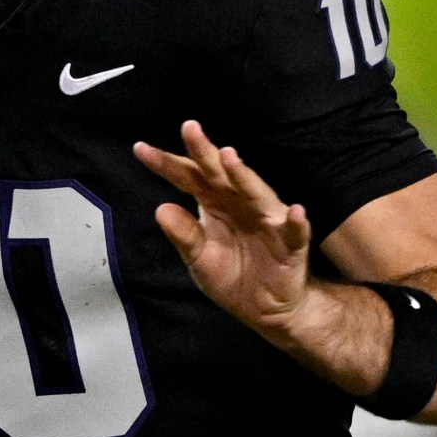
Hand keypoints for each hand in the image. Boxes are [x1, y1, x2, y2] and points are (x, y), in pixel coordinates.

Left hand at [134, 121, 314, 343]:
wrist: (264, 308)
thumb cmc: (231, 275)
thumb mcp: (199, 258)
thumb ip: (184, 235)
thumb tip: (160, 210)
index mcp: (214, 202)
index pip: (189, 177)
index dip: (167, 163)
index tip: (141, 148)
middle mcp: (240, 203)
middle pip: (220, 174)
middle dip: (205, 152)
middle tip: (189, 128)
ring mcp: (268, 220)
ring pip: (256, 193)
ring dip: (244, 176)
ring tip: (229, 157)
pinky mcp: (291, 244)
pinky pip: (294, 231)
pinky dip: (295, 221)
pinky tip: (294, 211)